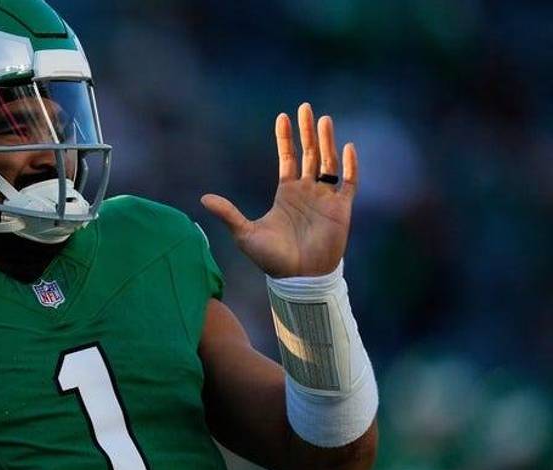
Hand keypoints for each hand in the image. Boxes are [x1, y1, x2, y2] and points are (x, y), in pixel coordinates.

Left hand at [201, 103, 358, 277]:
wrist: (299, 278)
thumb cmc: (272, 259)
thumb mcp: (245, 234)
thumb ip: (228, 214)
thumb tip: (203, 199)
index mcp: (286, 194)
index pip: (287, 158)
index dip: (285, 138)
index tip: (282, 116)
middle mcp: (307, 192)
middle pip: (309, 154)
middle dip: (307, 131)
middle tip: (305, 108)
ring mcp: (325, 199)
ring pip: (328, 162)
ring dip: (327, 141)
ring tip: (325, 119)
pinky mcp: (341, 209)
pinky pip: (348, 182)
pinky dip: (349, 166)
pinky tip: (347, 147)